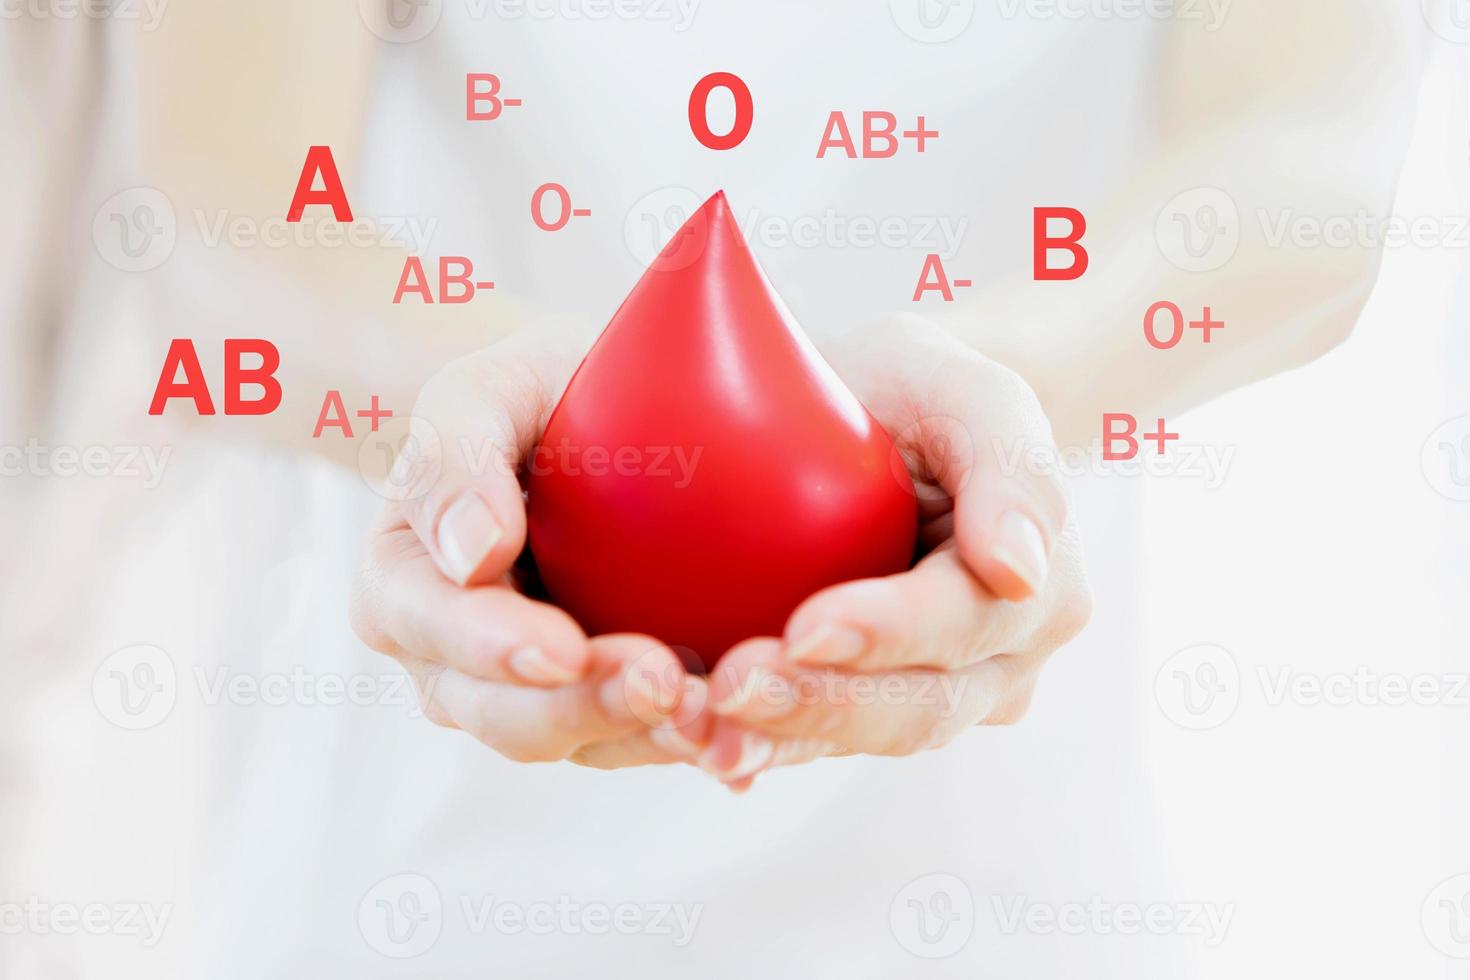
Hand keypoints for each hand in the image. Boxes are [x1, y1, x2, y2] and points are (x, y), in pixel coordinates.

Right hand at [349, 327, 709, 767]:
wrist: (613, 410)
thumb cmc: (541, 388)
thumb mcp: (491, 385)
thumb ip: (453, 450)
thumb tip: (471, 554)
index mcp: (404, 576)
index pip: (427, 623)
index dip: (490, 645)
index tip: (563, 648)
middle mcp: (451, 655)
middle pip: (499, 712)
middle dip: (581, 708)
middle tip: (665, 683)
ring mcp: (527, 691)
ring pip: (572, 742)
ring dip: (640, 734)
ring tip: (710, 713)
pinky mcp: (603, 705)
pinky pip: (635, 742)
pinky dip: (682, 741)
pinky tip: (733, 739)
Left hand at [692, 315, 1092, 788]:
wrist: (889, 423)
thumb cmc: (925, 394)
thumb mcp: (970, 391)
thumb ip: (1011, 464)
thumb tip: (1018, 570)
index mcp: (1040, 589)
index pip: (964, 621)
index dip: (888, 632)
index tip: (805, 627)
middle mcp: (998, 664)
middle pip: (916, 706)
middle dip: (820, 704)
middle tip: (730, 688)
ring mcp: (935, 695)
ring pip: (860, 739)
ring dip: (778, 739)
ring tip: (696, 731)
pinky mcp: (867, 707)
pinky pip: (815, 741)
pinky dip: (758, 746)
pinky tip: (698, 745)